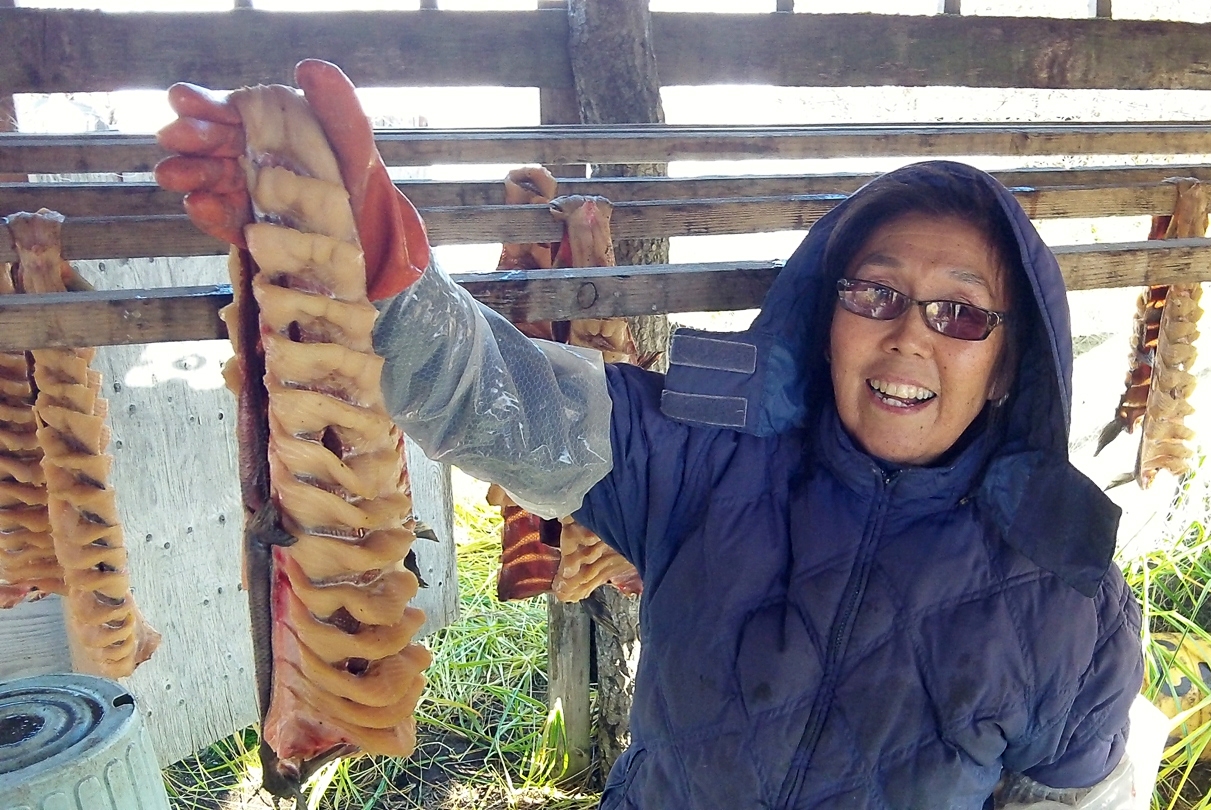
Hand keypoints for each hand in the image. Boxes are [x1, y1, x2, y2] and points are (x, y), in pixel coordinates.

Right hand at [155, 60, 428, 299]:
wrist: (373, 236)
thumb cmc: (359, 179)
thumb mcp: (354, 139)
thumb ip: (336, 104)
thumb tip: (310, 67)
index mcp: (271, 130)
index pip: (233, 113)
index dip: (206, 104)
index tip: (181, 99)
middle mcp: (254, 159)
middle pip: (214, 145)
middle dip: (191, 139)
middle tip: (172, 136)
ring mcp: (249, 196)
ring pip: (212, 181)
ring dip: (190, 175)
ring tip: (172, 174)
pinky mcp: (251, 231)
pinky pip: (228, 222)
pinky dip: (211, 214)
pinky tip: (198, 204)